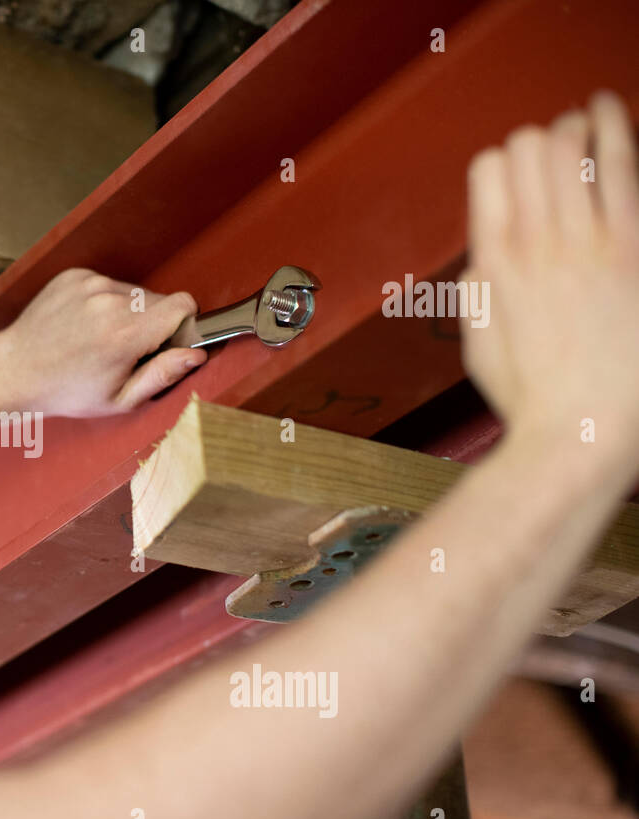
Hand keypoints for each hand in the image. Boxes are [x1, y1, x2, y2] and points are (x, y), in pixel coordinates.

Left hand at [0, 267, 205, 416]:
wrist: (14, 369)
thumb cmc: (66, 390)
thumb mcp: (119, 400)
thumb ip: (163, 375)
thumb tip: (196, 354)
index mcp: (125, 333)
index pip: (183, 305)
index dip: (184, 325)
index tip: (169, 343)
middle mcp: (109, 301)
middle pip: (160, 299)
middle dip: (154, 323)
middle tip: (127, 351)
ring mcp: (90, 283)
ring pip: (134, 292)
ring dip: (129, 312)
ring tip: (100, 339)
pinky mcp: (75, 275)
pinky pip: (109, 284)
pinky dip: (105, 302)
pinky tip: (85, 326)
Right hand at [461, 91, 638, 443]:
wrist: (582, 429)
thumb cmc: (532, 397)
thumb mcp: (476, 344)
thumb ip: (477, 289)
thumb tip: (485, 255)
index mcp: (492, 262)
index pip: (489, 171)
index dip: (502, 162)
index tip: (516, 174)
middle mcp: (534, 242)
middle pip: (528, 148)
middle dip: (538, 141)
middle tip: (553, 150)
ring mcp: (585, 240)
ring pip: (571, 146)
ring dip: (576, 125)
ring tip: (586, 115)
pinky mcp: (630, 247)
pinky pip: (621, 167)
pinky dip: (615, 128)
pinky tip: (610, 110)